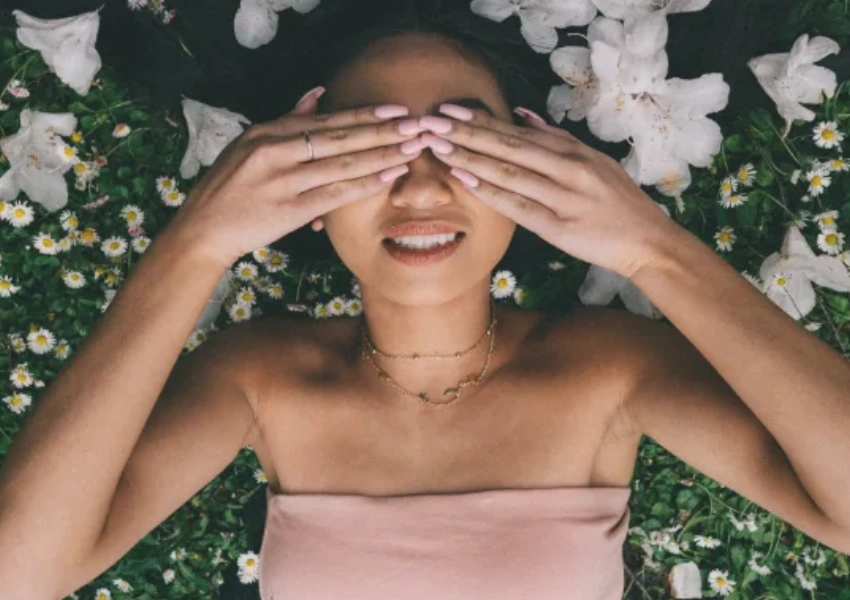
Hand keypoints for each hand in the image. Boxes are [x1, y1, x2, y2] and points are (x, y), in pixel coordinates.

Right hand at [166, 90, 426, 268]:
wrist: (203, 229)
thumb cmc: (229, 188)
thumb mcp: (249, 145)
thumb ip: (287, 120)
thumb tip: (318, 93)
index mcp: (266, 132)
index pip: (326, 121)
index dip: (363, 115)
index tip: (395, 110)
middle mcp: (275, 151)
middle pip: (340, 138)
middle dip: (382, 131)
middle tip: (416, 124)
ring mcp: (282, 180)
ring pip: (343, 164)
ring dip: (381, 155)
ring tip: (412, 149)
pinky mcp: (289, 210)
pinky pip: (335, 194)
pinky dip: (364, 184)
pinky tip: (388, 176)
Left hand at [416, 104, 682, 278]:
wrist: (647, 241)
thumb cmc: (618, 202)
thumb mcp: (594, 161)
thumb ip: (558, 139)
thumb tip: (523, 115)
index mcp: (573, 152)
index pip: (518, 132)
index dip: (482, 121)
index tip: (451, 111)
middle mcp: (567, 169)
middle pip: (508, 147)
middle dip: (467, 133)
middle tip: (433, 122)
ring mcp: (563, 197)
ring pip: (509, 172)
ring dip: (471, 158)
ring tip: (440, 147)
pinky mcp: (559, 227)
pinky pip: (518, 206)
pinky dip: (491, 192)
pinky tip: (466, 181)